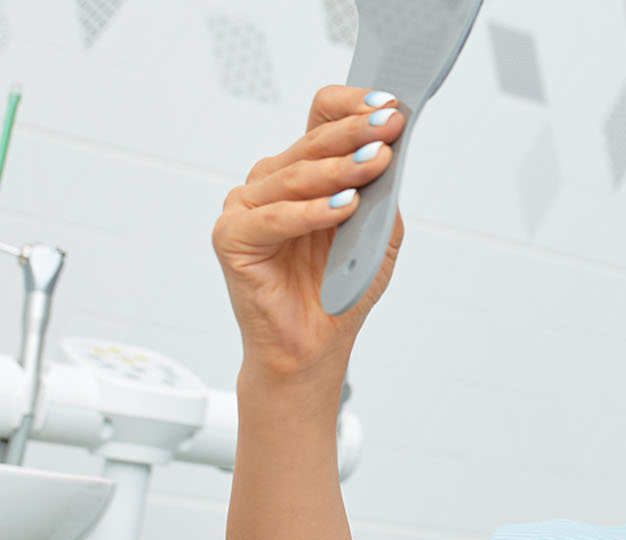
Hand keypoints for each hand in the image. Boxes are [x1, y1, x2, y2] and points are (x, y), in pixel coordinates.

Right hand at [213, 85, 407, 382]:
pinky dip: (310, 212)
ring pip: (296, 177)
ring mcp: (246, 208)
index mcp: (303, 173)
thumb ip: (382, 194)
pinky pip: (274, 218)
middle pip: (312, 143)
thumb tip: (394, 151)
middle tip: (389, 125)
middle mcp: (270, 183)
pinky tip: (343, 206)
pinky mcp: (231, 238)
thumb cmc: (339, 288)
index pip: (321, 120)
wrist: (313, 347)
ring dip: (340, 169)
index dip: (352, 108)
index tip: (389, 106)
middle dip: (356, 132)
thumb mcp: (376, 233)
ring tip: (376, 162)